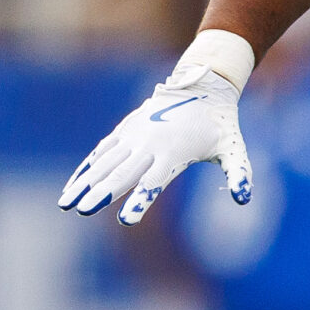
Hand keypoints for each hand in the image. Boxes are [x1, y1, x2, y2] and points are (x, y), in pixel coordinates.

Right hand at [59, 63, 250, 225]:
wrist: (201, 88)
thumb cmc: (219, 125)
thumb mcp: (234, 148)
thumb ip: (240, 174)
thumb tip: (244, 200)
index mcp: (174, 152)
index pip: (155, 181)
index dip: (140, 200)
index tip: (127, 220)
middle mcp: (149, 143)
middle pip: (122, 173)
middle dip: (102, 193)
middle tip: (83, 210)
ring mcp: (134, 135)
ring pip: (104, 162)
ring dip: (84, 183)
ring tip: (65, 204)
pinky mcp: (125, 130)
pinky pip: (101, 152)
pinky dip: (86, 169)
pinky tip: (72, 186)